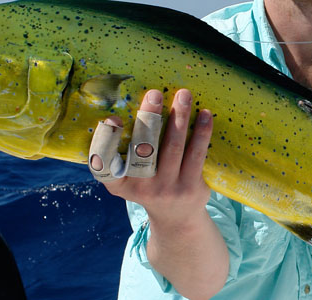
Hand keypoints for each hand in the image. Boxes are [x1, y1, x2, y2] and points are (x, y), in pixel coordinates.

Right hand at [97, 89, 213, 226]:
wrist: (177, 219)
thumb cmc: (149, 187)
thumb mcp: (129, 179)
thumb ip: (123, 153)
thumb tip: (126, 108)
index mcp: (120, 184)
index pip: (106, 164)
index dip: (106, 141)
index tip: (113, 118)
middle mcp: (142, 188)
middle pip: (144, 148)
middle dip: (149, 118)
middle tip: (155, 93)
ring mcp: (168, 189)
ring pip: (173, 147)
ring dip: (179, 118)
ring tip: (184, 94)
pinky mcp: (191, 187)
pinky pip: (196, 155)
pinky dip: (201, 133)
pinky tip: (205, 115)